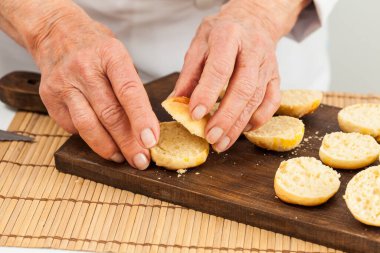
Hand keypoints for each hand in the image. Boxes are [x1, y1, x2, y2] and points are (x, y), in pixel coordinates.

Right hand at [32, 6, 158, 168]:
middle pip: (110, 114)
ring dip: (109, 148)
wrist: (55, 32)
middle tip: (142, 160)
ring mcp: (64, 84)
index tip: (151, 141)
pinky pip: (73, 127)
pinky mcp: (49, 98)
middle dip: (128, 143)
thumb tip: (145, 127)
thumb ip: (131, 87)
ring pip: (88, 126)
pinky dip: (90, 138)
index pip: (129, 92)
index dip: (141, 119)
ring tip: (123, 158)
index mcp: (110, 55)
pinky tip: (102, 142)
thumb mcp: (120, 56)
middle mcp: (85, 69)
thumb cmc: (95, 47)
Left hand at [173, 0, 309, 151]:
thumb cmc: (223, 32)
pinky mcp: (276, 76)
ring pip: (257, 99)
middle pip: (243, 88)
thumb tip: (177, 102)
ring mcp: (268, 64)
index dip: (207, 94)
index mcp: (229, 36)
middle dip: (226, 117)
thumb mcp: (199, 44)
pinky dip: (258, 120)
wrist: (253, 19)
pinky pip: (272, 102)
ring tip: (222, 143)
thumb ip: (189, 73)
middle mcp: (253, 50)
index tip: (194, 115)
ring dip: (239, 125)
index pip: (219, 69)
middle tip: (210, 137)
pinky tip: (243, 130)